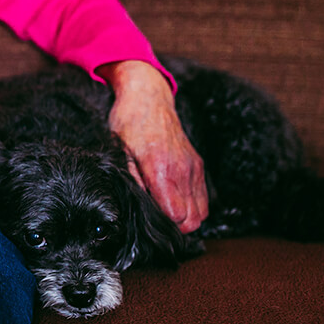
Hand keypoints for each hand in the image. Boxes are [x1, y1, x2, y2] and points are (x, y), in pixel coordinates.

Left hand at [98, 61, 207, 232]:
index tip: (149, 221)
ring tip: (163, 210)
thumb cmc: (128, 123)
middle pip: (192, 220)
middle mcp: (182, 170)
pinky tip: (174, 200)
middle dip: (175, 226)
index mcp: (160, 168)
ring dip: (185, 218)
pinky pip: (204, 199)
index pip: (176, 215)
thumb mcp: (119, 152)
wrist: (148, 97)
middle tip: (155, 219)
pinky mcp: (198, 165)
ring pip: (201, 213)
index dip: (162, 224)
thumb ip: (131, 181)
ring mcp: (193, 167)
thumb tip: (137, 206)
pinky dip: (193, 206)